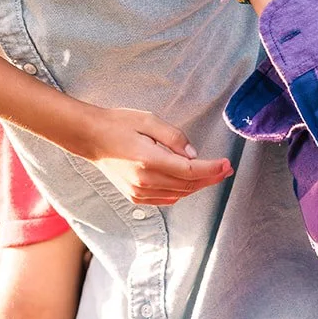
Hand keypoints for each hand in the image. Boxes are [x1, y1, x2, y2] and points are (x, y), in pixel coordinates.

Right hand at [86, 107, 233, 205]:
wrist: (90, 138)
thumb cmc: (118, 124)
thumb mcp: (148, 120)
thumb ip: (174, 137)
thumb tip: (194, 155)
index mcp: (148, 161)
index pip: (190, 171)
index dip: (212, 169)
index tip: (227, 163)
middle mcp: (145, 182)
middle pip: (188, 184)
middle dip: (211, 177)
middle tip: (226, 168)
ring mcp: (139, 192)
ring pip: (179, 194)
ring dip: (198, 185)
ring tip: (213, 174)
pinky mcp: (135, 196)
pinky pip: (167, 198)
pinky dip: (182, 191)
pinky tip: (191, 182)